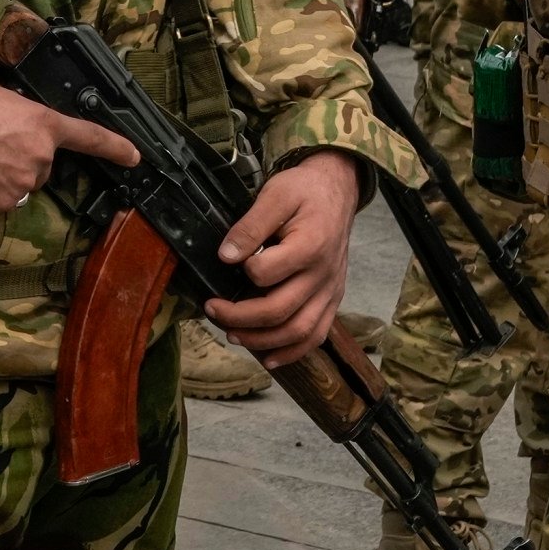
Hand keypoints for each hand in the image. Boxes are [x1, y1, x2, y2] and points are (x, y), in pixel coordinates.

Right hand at [0, 75, 135, 215]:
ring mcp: (20, 184)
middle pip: (41, 167)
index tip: (134, 157)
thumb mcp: (0, 93)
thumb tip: (13, 114)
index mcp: (45, 125)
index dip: (116, 148)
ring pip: (19, 185)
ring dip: (3, 176)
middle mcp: (40, 158)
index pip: (90, 137)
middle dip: (22, 159)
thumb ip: (18, 109)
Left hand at [203, 152, 362, 363]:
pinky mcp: (332, 300)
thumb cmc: (304, 191)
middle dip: (239, 317)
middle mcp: (324, 274)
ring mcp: (330, 291)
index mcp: (310, 245)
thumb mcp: (275, 194)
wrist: (337, 191)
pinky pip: (316, 335)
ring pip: (297, 331)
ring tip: (231, 335)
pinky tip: (269, 358)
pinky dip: (292, 352)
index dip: (242, 271)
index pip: (266, 273)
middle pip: (279, 311)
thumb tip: (226, 256)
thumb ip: (250, 226)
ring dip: (261, 341)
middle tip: (211, 309)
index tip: (226, 260)